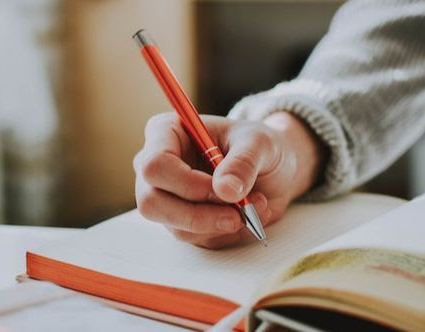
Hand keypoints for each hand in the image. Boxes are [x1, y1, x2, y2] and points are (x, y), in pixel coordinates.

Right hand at [133, 112, 322, 248]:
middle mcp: (157, 167)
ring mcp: (165, 197)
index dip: (187, 183)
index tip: (224, 189)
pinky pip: (197, 239)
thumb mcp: (260, 143)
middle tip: (237, 214)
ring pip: (176, 227)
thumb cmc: (258, 146)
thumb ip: (243, 162)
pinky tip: (246, 214)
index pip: (155, 165)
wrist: (272, 168)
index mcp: (166, 133)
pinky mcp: (181, 222)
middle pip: (152, 203)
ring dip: (220, 223)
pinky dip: (227, 232)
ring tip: (254, 205)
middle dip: (199, 215)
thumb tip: (226, 190)